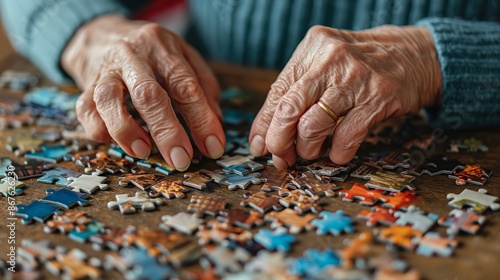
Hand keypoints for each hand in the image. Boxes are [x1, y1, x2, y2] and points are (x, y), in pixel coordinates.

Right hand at [62, 14, 224, 170]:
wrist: (103, 32)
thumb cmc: (153, 52)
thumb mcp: (185, 57)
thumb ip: (204, 87)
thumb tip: (215, 124)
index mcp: (163, 49)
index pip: (185, 86)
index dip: (201, 119)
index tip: (213, 147)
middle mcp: (132, 57)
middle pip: (148, 95)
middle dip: (167, 131)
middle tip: (181, 159)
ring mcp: (105, 71)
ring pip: (108, 99)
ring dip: (126, 130)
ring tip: (143, 151)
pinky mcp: (85, 86)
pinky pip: (85, 109)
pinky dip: (99, 129)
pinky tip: (115, 141)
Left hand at [249, 25, 441, 168]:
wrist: (415, 54)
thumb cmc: (361, 64)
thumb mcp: (326, 63)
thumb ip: (297, 91)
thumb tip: (265, 136)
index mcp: (313, 47)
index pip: (277, 92)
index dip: (264, 125)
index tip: (260, 145)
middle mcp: (332, 59)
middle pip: (289, 109)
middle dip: (279, 141)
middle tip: (281, 156)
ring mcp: (357, 78)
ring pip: (313, 126)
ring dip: (307, 149)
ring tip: (312, 152)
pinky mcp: (379, 98)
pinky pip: (346, 137)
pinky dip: (337, 153)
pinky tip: (336, 154)